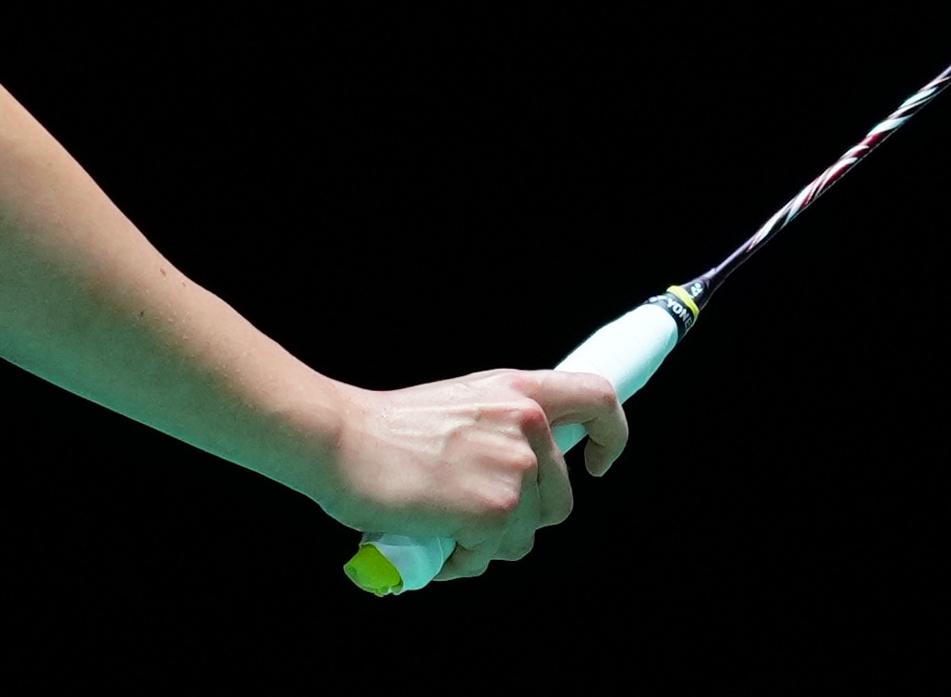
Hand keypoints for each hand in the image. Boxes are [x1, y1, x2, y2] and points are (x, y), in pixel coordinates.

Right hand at [315, 369, 628, 581]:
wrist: (340, 440)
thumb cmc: (384, 430)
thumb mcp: (460, 405)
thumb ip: (500, 427)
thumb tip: (521, 471)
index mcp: (517, 391)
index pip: (598, 399)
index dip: (610, 435)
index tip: (597, 462)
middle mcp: (526, 424)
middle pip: (560, 498)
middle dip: (519, 518)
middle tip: (467, 512)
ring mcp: (515, 468)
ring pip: (525, 534)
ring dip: (484, 542)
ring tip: (440, 521)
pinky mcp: (497, 510)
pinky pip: (492, 556)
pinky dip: (460, 559)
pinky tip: (430, 535)